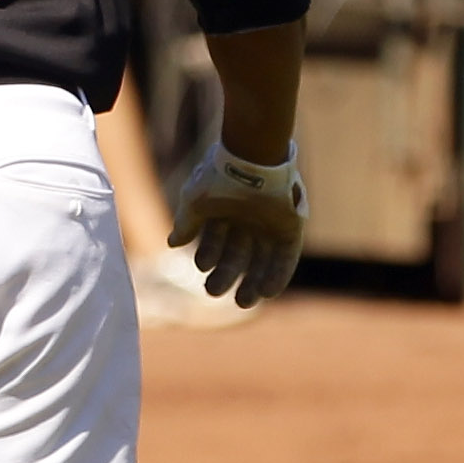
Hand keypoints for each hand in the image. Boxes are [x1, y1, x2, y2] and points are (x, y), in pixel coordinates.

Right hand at [167, 139, 305, 306]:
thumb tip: (172, 244)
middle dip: (226, 275)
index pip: (215, 242)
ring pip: (261, 261)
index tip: (203, 266)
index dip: (209, 256)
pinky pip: (285, 257)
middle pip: (237, 256)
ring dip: (252, 282)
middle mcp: (247, 220)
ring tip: (243, 302)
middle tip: (214, 292)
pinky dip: (277, 275)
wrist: (251, 159)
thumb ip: (186, 224)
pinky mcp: (290, 227)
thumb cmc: (219, 178)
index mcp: (223, 212)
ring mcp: (270, 224)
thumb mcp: (194, 203)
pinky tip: (266, 293)